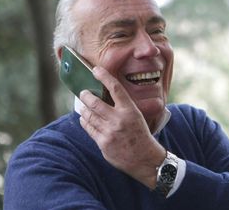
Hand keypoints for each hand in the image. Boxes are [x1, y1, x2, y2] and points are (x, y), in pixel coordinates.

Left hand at [78, 66, 165, 188]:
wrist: (145, 158)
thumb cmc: (140, 135)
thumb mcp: (136, 116)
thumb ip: (122, 107)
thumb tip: (104, 96)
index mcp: (130, 110)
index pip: (115, 88)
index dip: (104, 76)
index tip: (96, 69)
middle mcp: (119, 119)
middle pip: (95, 102)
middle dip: (86, 95)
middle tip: (83, 92)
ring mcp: (110, 132)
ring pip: (89, 115)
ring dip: (83, 109)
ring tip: (83, 105)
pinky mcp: (103, 143)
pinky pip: (89, 129)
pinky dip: (85, 122)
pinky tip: (85, 119)